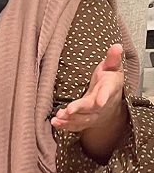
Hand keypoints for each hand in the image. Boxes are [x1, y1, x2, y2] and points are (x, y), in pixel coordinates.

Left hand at [51, 43, 128, 161]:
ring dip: (70, 120)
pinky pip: (77, 126)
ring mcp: (94, 114)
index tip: (99, 101)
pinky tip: (55, 123)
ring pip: (83, 120)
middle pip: (91, 108)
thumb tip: (117, 46)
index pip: (107, 92)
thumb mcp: (112, 67)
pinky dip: (66, 126)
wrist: (111, 102)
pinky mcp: (85, 120)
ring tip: (57, 118)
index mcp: (109, 89)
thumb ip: (113, 58)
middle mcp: (101, 104)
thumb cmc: (109, 80)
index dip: (103, 97)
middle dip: (80, 110)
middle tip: (68, 110)